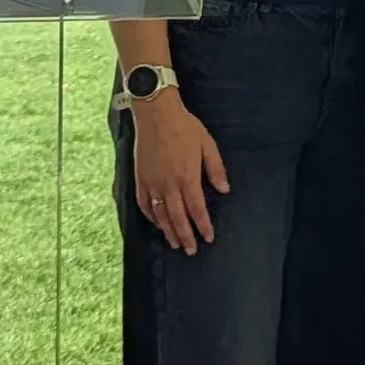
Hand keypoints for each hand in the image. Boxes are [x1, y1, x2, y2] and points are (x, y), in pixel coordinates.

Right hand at [128, 92, 228, 254]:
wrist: (156, 113)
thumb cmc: (185, 127)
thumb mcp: (207, 145)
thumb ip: (216, 170)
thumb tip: (224, 190)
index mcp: (187, 177)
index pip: (196, 209)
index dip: (203, 226)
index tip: (208, 238)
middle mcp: (168, 185)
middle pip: (177, 217)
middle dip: (185, 236)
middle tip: (190, 250)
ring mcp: (151, 182)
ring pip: (159, 214)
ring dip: (168, 230)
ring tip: (175, 243)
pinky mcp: (140, 178)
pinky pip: (143, 203)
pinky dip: (150, 217)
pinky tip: (156, 224)